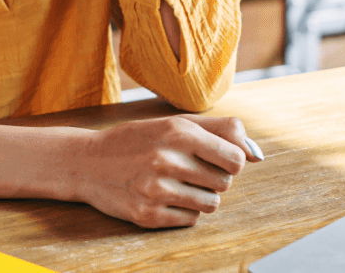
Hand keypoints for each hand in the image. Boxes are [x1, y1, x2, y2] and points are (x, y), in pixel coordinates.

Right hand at [67, 115, 263, 228]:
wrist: (86, 162)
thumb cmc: (138, 140)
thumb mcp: (175, 124)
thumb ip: (220, 131)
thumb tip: (258, 154)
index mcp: (178, 132)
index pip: (235, 158)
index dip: (231, 161)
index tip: (217, 160)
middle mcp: (166, 160)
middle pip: (224, 183)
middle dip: (214, 179)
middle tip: (190, 171)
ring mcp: (155, 190)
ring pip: (211, 204)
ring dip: (201, 197)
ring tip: (178, 185)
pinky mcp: (146, 215)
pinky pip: (190, 220)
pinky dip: (184, 211)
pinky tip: (164, 198)